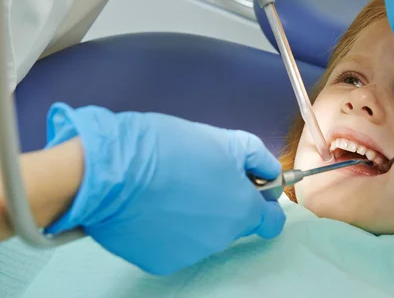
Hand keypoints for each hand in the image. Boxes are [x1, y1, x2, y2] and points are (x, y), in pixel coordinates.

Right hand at [43, 103, 284, 274]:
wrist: (113, 170)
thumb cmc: (172, 149)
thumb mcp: (226, 141)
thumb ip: (258, 158)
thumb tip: (271, 173)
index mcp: (243, 211)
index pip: (271, 222)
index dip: (264, 204)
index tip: (251, 190)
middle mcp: (221, 240)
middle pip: (233, 224)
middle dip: (223, 203)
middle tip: (197, 177)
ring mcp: (190, 254)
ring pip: (202, 235)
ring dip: (194, 216)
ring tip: (167, 189)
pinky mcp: (159, 262)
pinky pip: (172, 244)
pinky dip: (166, 229)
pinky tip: (150, 207)